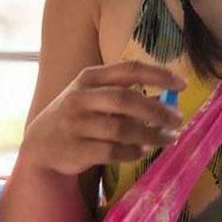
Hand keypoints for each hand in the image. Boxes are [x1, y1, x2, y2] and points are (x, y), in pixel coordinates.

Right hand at [20, 61, 186, 175]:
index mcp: (90, 77)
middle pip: (127, 100)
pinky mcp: (75, 150)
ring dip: (151, 135)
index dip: (158, 75)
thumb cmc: (78, 113)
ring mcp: (76, 125)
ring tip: (168, 138)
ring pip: (122, 129)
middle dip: (157, 110)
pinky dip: (132, 151)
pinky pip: (112, 151)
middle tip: (178, 119)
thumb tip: (167, 99)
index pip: (129, 69)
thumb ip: (123, 91)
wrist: (40, 143)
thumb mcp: (93, 93)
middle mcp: (81, 98)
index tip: (182, 84)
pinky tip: (142, 150)